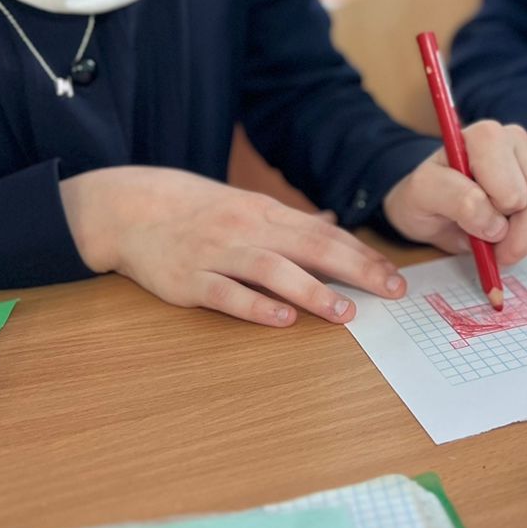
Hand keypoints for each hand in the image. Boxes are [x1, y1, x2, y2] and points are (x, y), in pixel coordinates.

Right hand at [61, 166, 405, 326]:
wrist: (131, 208)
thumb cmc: (197, 210)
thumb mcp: (246, 207)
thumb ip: (291, 221)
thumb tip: (332, 224)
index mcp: (266, 214)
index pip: (326, 235)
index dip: (363, 256)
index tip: (395, 276)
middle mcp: (247, 231)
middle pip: (311, 248)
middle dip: (356, 270)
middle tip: (391, 291)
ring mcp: (217, 255)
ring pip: (272, 271)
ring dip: (311, 292)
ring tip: (344, 312)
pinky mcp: (189, 281)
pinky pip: (226, 294)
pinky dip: (255, 307)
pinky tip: (282, 321)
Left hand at [384, 121, 526, 264]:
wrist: (432, 198)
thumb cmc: (426, 194)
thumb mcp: (424, 195)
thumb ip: (456, 201)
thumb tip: (498, 226)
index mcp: (484, 136)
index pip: (508, 191)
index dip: (490, 219)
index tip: (466, 229)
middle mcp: (513, 139)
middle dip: (513, 233)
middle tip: (486, 244)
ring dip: (522, 235)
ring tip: (493, 237)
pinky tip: (504, 228)